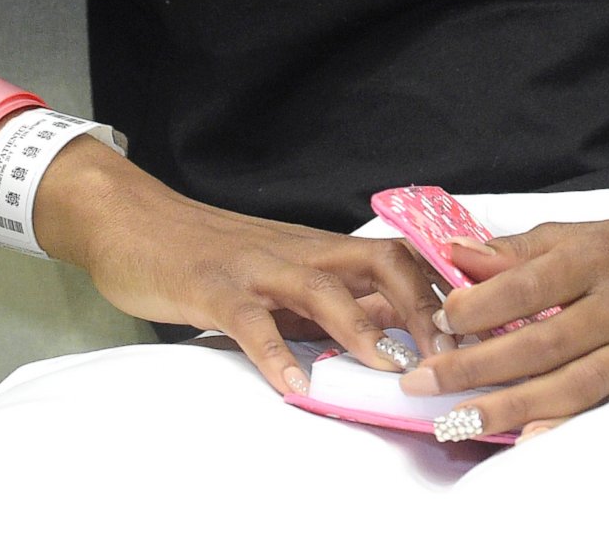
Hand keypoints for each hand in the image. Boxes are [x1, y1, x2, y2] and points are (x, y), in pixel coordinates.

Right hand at [50, 151, 444, 395]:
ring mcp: (258, 268)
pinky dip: (275, 355)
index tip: (473, 335)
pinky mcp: (215, 289)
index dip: (440, 293)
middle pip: (380, 263)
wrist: (135, 222)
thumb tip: (392, 334)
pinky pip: (252, 322)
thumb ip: (330, 303)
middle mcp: (300, 252)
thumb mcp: (280, 277)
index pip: (398, 260)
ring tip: (390, 371)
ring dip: (362, 330)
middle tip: (446, 356)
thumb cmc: (211, 255)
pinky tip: (295, 386)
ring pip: (324, 289)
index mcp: (321, 250)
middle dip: (421, 308)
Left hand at [394, 220, 608, 437]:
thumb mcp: (579, 235)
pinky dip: (559, 424)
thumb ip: (516, 250)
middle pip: (542, 341)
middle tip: (424, 379)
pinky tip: (523, 438)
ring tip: (454, 421)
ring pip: (567, 384)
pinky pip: (595, 405)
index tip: (444, 317)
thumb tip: (454, 256)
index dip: (485, 303)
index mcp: (596, 256)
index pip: (533, 282)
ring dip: (508, 406)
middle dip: (478, 365)